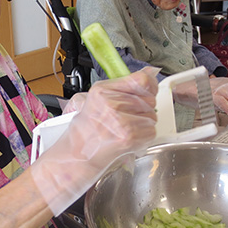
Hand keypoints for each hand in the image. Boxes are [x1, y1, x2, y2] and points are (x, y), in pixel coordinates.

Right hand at [30, 68, 157, 215]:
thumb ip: (126, 85)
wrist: (76, 155)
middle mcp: (111, 103)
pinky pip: (151, 132)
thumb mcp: (98, 99)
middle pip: (150, 100)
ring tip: (125, 131)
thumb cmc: (86, 130)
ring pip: (152, 117)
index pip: (142, 80)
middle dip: (143, 110)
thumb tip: (150, 73)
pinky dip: (143, 138)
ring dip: (144, 125)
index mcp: (102, 90)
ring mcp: (120, 120)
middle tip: (126, 119)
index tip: (148, 92)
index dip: (150, 87)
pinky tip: (128, 140)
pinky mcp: (128, 137)